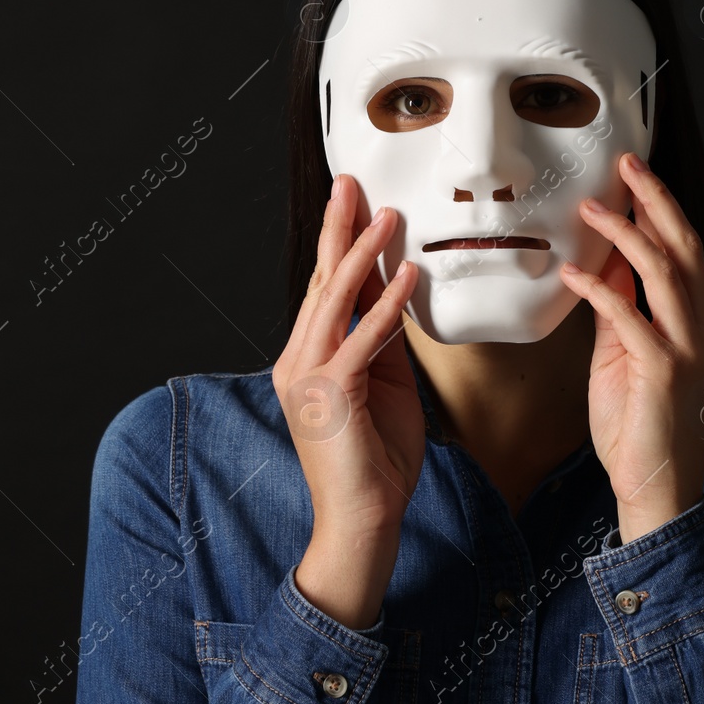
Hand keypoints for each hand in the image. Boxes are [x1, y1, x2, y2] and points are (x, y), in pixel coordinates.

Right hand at [272, 174, 423, 540]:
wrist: (362, 519)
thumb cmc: (375, 459)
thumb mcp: (384, 384)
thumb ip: (383, 339)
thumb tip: (394, 292)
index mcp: (308, 356)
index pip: (325, 287)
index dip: (341, 242)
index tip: (355, 202)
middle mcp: (298, 359)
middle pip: (320, 280)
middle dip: (338, 228)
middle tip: (350, 183)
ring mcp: (306, 375)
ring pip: (334, 299)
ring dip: (362, 253)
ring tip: (386, 216)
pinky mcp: (327, 394)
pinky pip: (362, 339)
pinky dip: (387, 305)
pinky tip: (405, 276)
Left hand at [559, 151, 703, 543]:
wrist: (657, 486)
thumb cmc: (640, 426)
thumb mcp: (625, 355)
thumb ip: (620, 311)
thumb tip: (605, 266)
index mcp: (694, 323)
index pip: (683, 252)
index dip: (661, 210)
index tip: (634, 178)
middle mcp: (698, 327)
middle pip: (684, 247)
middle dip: (655, 200)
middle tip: (627, 165)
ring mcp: (684, 346)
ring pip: (664, 270)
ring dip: (626, 233)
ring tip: (593, 209)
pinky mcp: (662, 368)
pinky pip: (628, 315)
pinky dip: (599, 288)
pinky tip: (573, 273)